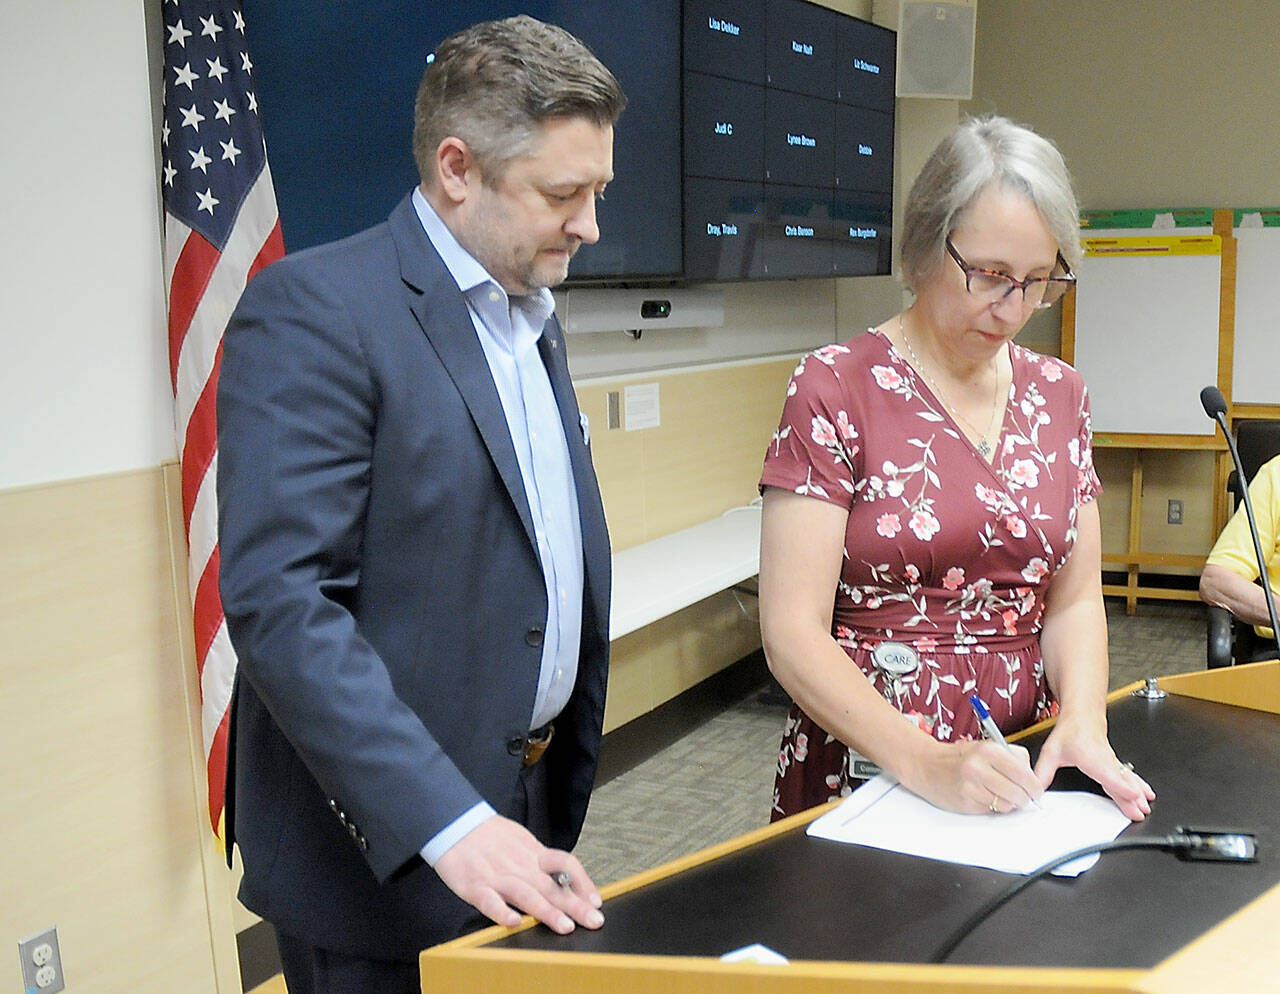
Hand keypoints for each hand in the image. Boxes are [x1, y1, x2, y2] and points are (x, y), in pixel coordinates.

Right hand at [434, 815, 603, 933]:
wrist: (455, 823)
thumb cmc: (489, 836)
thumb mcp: (521, 841)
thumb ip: (541, 861)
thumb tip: (566, 880)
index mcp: (532, 853)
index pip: (565, 864)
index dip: (583, 882)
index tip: (596, 901)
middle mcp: (520, 866)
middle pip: (551, 886)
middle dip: (575, 905)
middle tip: (594, 921)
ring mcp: (497, 876)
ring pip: (526, 895)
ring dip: (547, 911)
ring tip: (565, 926)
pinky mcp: (474, 886)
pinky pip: (489, 901)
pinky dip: (501, 912)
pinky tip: (514, 923)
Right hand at [907, 737, 1043, 814]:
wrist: (926, 765)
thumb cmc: (958, 757)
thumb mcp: (986, 747)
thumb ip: (1012, 759)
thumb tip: (1033, 780)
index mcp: (988, 750)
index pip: (1024, 774)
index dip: (1034, 786)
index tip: (1036, 790)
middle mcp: (979, 767)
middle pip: (1018, 793)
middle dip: (1024, 798)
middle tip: (1022, 796)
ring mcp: (971, 786)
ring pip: (1006, 805)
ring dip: (1008, 803)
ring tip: (998, 794)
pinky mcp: (966, 802)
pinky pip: (991, 811)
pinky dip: (992, 807)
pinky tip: (983, 796)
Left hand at [1034, 719, 1154, 820]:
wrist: (1082, 715)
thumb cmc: (1070, 732)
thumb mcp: (1051, 752)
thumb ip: (1042, 772)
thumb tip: (1034, 790)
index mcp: (1090, 757)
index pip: (1107, 773)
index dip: (1119, 785)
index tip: (1131, 794)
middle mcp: (1104, 760)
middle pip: (1120, 781)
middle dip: (1132, 797)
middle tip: (1140, 811)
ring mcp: (1112, 762)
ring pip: (1127, 779)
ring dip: (1138, 793)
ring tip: (1146, 806)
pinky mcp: (1115, 763)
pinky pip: (1128, 776)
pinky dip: (1139, 785)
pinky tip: (1147, 794)